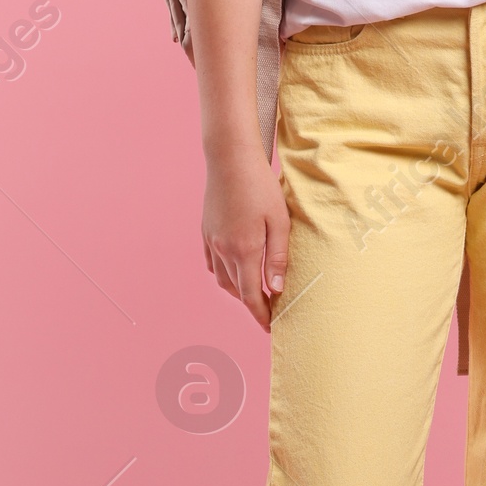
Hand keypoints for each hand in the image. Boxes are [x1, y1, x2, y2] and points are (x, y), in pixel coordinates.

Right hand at [202, 148, 289, 331]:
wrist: (230, 159)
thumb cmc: (260, 186)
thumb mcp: (280, 221)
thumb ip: (278, 258)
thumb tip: (277, 290)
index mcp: (244, 250)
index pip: (252, 296)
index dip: (262, 315)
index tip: (272, 327)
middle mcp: (223, 250)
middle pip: (237, 291)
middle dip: (253, 305)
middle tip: (270, 310)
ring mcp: (211, 241)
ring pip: (222, 279)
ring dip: (239, 290)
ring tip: (256, 293)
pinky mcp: (205, 231)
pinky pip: (212, 263)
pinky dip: (223, 274)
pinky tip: (235, 271)